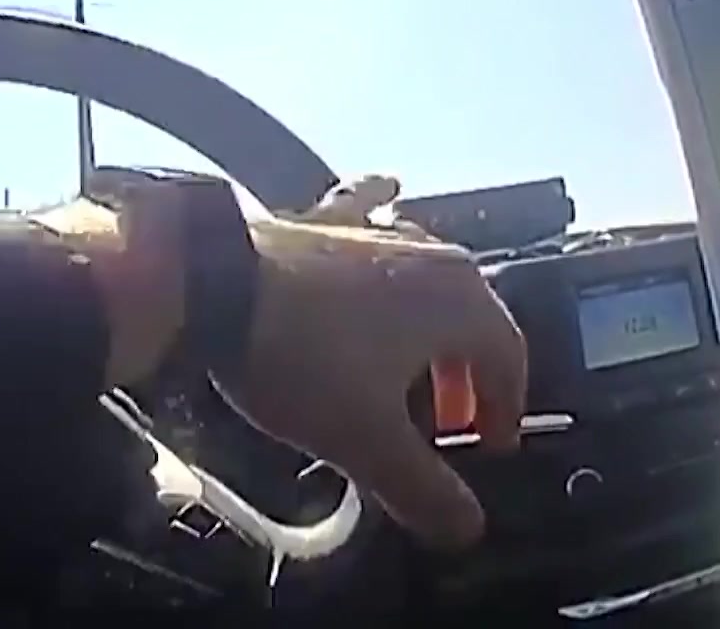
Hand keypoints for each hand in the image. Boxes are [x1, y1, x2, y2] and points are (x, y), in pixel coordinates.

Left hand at [215, 176, 526, 549]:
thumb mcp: (368, 441)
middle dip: (464, 374)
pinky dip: (383, 218)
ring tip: (409, 363)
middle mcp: (428, 254)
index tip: (484, 447)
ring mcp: (373, 232)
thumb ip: (424, 490)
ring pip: (423, 278)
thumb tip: (467, 530)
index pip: (509, 359)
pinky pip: (368, 217)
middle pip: (469, 320)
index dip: (502, 410)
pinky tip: (389, 189)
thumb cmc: (301, 359)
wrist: (209, 284)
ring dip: (424, 323)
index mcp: (459, 301)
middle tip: (444, 424)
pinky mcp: (320, 222)